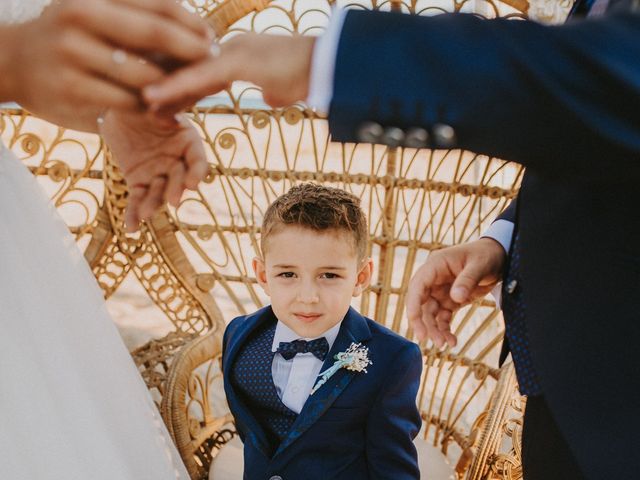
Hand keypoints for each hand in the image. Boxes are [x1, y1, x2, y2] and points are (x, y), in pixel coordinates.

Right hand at [1, 0, 210, 126]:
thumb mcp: (95, 16)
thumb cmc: (69, 39)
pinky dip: (151, 106)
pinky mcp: (73, 90)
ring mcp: (74, 55)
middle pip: (155, 33)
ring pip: (145, 74)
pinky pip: (129, 102)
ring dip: (175, 84)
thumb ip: (136, 19)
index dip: (191, 22)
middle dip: (192, 49)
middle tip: (214, 62)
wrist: (12, 63)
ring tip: (193, 89)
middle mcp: (81, 19)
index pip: (156, 4)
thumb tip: (197, 31)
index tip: (212, 38)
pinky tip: (162, 107)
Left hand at [99, 110, 208, 231]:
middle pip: (180, 180)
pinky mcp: (139, 182)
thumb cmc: (138, 100)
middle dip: (177, 190)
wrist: (117, 108)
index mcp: (187, 139)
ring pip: (159, 193)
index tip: (193, 184)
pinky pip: (138, 199)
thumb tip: (168, 119)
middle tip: (173, 200)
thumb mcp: (149, 102)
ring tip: (145, 215)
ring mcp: (159, 173)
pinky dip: (134, 213)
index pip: (197, 160)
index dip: (197, 173)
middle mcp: (177, 160)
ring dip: (153, 205)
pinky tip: (132, 227)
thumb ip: (160, 112)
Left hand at [143, 33, 315, 112]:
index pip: (198, 71)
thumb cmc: (308, 76)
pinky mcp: (240, 61)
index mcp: (236, 55)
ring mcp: (233, 51)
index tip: (156, 103)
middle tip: (136, 103)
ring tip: (133, 100)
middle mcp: (228, 48)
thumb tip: (269, 96)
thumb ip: (270, 89)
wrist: (329, 66)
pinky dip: (175, 87)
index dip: (177, 86)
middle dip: (161, 86)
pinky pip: (200, 76)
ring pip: (186, 69)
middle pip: (186, 67)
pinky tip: (153, 97)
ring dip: (159, 85)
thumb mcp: (282, 86)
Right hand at [405, 238, 506, 346]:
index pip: (418, 285)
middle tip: (424, 339)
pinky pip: (443, 318)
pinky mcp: (450, 301)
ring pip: (430, 313)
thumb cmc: (486, 255)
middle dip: (420, 321)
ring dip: (434, 329)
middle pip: (419, 302)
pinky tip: (452, 341)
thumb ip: (467, 280)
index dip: (413, 303)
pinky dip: (445, 329)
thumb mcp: (480, 265)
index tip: (414, 320)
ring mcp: (441, 291)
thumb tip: (455, 298)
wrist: (499, 256)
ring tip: (443, 345)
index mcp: (436, 265)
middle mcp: (434, 280)